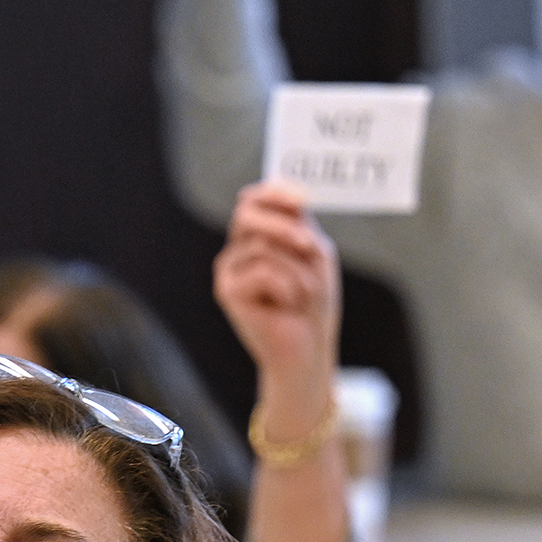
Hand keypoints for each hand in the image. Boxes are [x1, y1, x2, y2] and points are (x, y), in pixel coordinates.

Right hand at [213, 181, 338, 422]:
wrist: (307, 348)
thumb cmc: (313, 302)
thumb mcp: (314, 252)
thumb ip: (299, 223)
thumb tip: (292, 196)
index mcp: (255, 237)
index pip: (253, 199)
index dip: (274, 192)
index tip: (303, 200)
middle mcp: (236, 250)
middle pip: (247, 213)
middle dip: (283, 225)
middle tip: (310, 246)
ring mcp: (228, 271)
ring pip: (263, 246)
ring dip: (297, 269)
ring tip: (304, 294)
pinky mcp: (227, 292)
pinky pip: (262, 271)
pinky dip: (288, 287)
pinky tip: (288, 306)